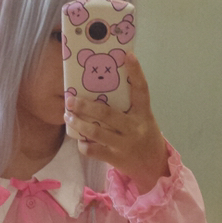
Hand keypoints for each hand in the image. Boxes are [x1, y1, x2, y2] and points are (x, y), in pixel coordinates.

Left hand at [64, 52, 168, 193]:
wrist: (154, 167)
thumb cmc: (144, 136)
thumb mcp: (143, 119)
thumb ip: (128, 107)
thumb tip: (103, 88)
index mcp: (143, 113)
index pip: (142, 89)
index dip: (136, 72)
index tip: (127, 55)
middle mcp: (134, 127)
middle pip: (107, 114)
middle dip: (85, 106)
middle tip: (70, 99)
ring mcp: (125, 144)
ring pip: (97, 132)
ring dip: (79, 124)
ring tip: (67, 116)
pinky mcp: (116, 158)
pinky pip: (94, 151)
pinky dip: (84, 145)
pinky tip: (79, 140)